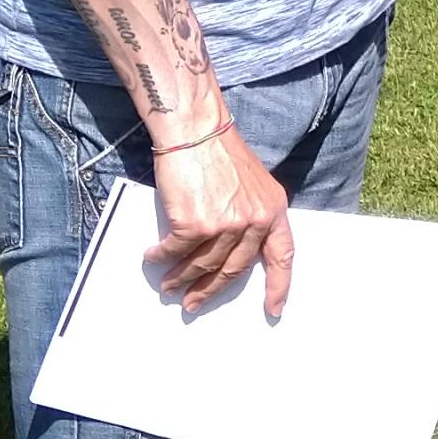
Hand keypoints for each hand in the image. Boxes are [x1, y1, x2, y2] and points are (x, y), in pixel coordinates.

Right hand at [147, 116, 292, 319]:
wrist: (195, 129)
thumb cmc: (219, 151)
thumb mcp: (253, 183)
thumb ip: (252, 213)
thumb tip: (233, 250)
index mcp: (273, 210)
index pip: (282, 257)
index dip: (278, 286)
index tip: (273, 309)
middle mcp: (254, 221)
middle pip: (233, 270)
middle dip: (211, 290)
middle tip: (195, 302)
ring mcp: (225, 225)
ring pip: (201, 265)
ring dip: (182, 279)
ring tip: (170, 285)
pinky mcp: (195, 224)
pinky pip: (175, 251)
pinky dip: (162, 258)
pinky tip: (154, 258)